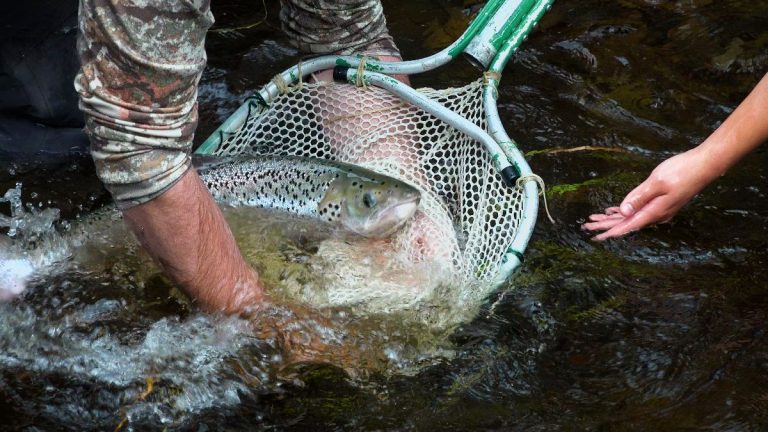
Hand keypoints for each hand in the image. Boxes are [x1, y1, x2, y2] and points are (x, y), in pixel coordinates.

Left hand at [583, 148, 717, 239]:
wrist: (706, 165)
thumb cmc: (682, 171)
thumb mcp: (657, 182)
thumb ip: (639, 197)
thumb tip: (624, 212)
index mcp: (654, 211)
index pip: (627, 225)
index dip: (610, 231)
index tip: (596, 237)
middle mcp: (656, 214)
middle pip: (626, 223)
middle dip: (605, 225)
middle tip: (586, 227)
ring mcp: (660, 209)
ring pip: (631, 217)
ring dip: (612, 218)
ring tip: (594, 220)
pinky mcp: (662, 202)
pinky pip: (639, 210)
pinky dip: (625, 210)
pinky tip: (616, 210)